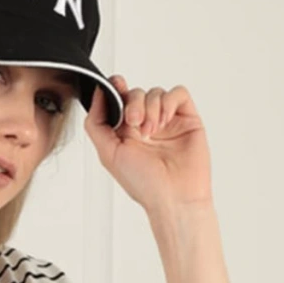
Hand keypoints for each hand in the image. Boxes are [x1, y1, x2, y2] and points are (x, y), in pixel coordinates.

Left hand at [84, 75, 212, 213]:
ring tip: (151, 130)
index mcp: (126, 132)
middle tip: (135, 123)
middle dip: (133, 103)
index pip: (119, 100)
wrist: (173, 197)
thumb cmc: (144, 184)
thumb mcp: (108, 153)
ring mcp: (167, 121)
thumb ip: (96, 124)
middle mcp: (146, 124)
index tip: (115, 85)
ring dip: (150, 107)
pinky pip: (178, 94)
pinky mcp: (187, 119)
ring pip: (156, 92)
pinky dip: (168, 102)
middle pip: (136, 93)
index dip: (115, 88)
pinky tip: (164, 121)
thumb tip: (98, 95)